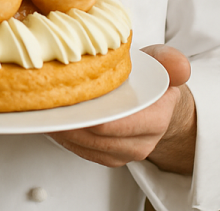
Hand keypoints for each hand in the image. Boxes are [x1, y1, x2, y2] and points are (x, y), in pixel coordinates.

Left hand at [49, 45, 195, 174]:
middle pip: (92, 135)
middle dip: (68, 118)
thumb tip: (177, 65)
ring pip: (82, 144)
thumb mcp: (163, 63)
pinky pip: (79, 149)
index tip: (63, 95)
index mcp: (154, 120)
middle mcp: (138, 144)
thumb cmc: (153, 82)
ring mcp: (120, 154)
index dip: (86, 112)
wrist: (158, 107)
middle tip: (43, 99)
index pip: (113, 123)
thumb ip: (170, 61)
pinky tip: (49, 117)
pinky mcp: (106, 157)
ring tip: (41, 107)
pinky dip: (62, 134)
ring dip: (60, 127)